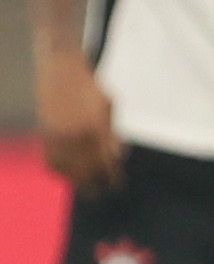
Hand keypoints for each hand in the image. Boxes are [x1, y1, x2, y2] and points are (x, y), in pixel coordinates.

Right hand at [36, 48, 123, 191]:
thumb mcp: (109, 107)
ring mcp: (58, 136)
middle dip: (96, 185)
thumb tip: (118, 156)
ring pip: (67, 169)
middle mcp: (76, 135)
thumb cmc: (90, 88)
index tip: (116, 186)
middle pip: (87, 171)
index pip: (107, 163)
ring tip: (86, 187)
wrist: (61, 70)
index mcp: (96, 128)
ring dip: (77, 181)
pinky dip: (59, 171)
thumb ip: (113, 133)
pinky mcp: (44, 134)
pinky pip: (51, 161)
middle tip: (102, 192)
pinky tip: (67, 174)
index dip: (112, 178)